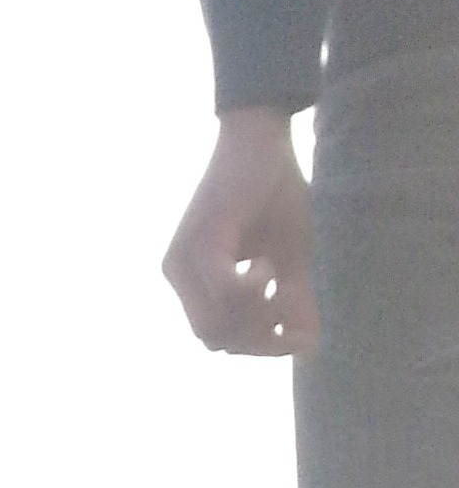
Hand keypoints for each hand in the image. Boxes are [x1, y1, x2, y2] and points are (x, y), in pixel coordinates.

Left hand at [163, 108, 317, 353]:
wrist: (261, 138)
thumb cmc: (275, 193)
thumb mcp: (290, 257)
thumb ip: (294, 303)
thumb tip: (308, 349)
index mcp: (195, 284)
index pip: (218, 340)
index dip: (257, 347)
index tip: (296, 336)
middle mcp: (179, 277)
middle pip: (214, 342)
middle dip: (257, 337)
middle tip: (289, 303)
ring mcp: (182, 263)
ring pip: (214, 327)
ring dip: (256, 314)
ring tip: (278, 278)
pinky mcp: (198, 245)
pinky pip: (222, 293)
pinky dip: (250, 290)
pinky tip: (267, 266)